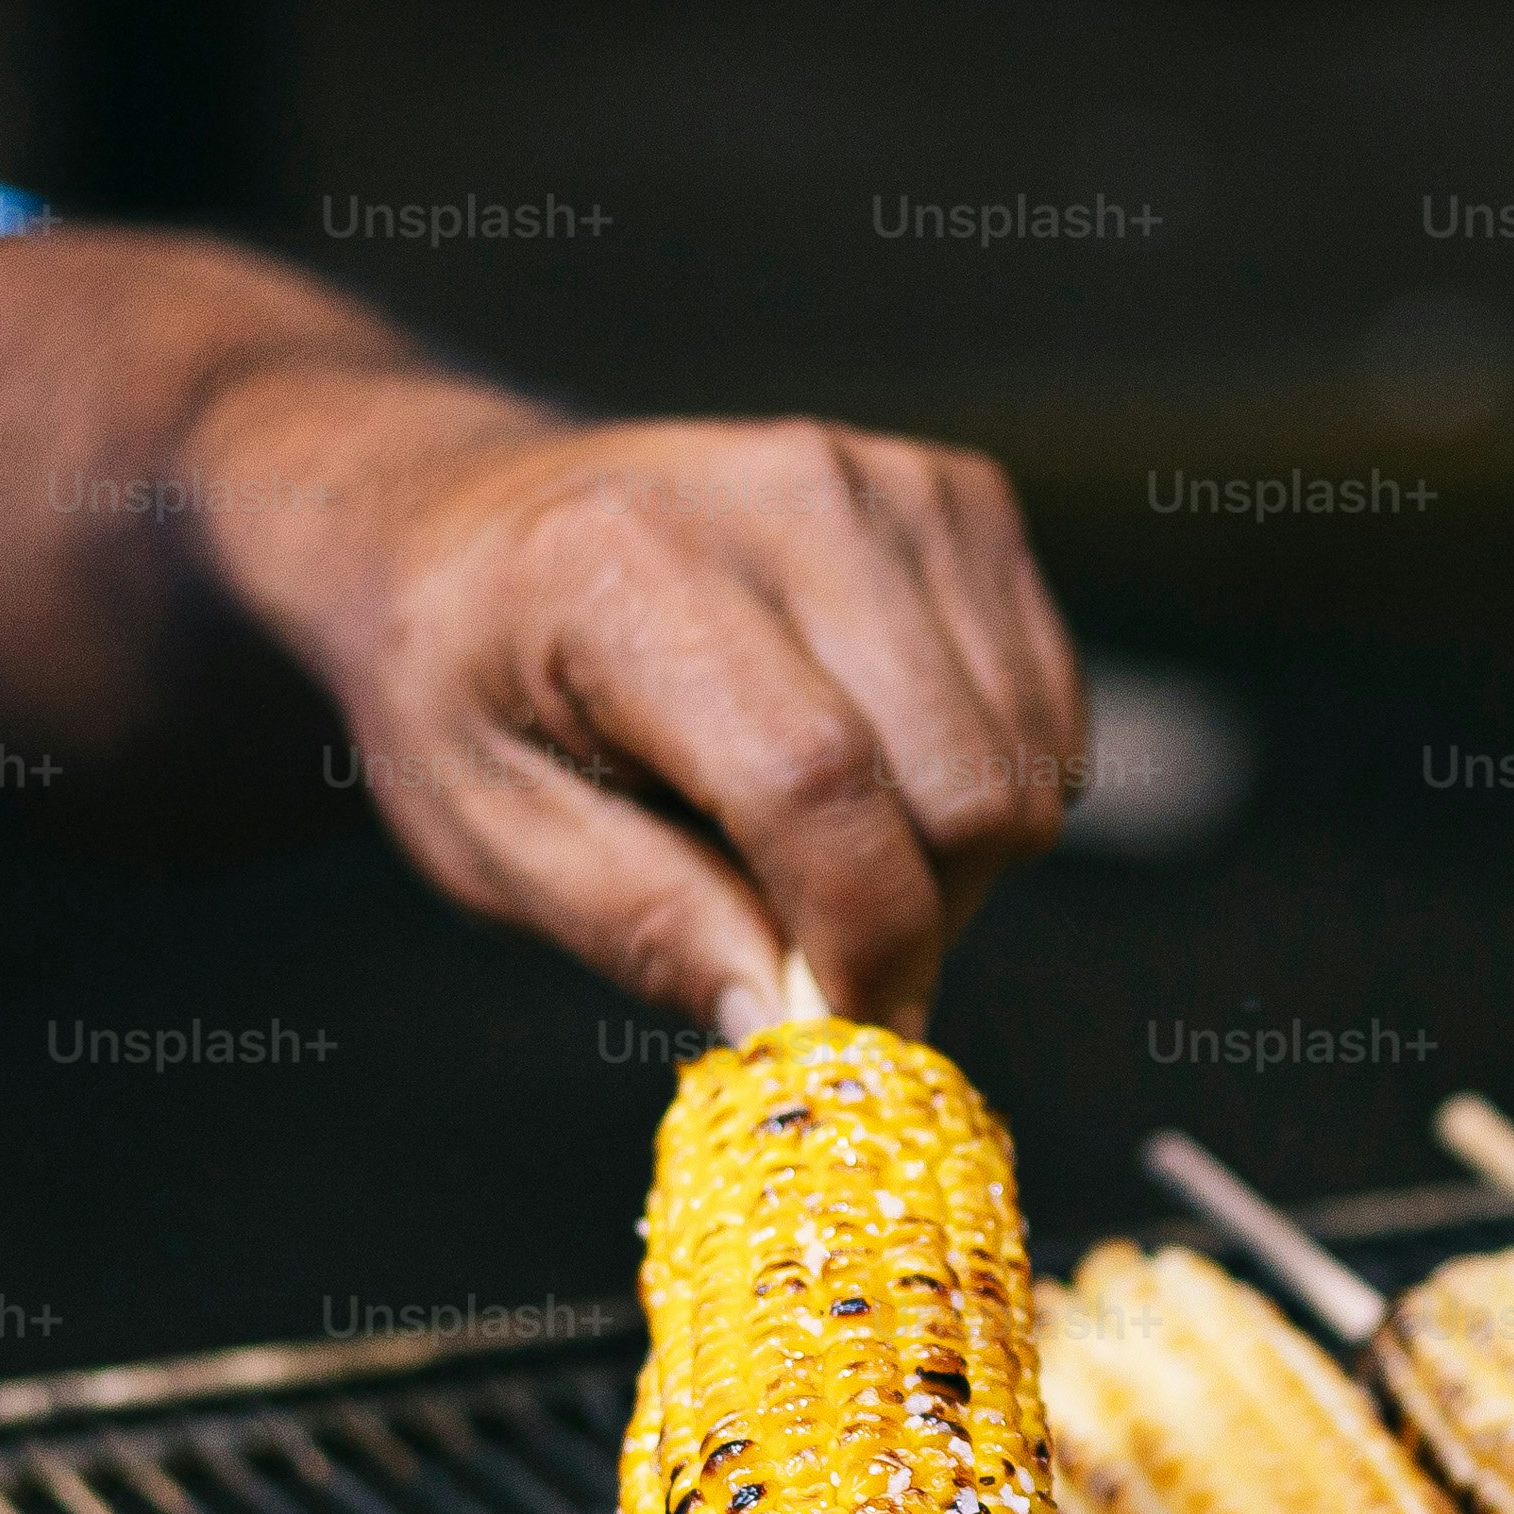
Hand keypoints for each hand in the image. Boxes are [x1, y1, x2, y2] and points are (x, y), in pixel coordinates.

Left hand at [0, 227, 1084, 1035]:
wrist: (464, 520)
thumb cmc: (465, 692)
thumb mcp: (489, 834)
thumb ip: (643, 926)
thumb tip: (797, 1027)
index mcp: (631, 568)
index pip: (816, 783)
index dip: (861, 942)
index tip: (846, 1029)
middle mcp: (788, 493)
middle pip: (961, 787)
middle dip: (914, 913)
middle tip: (810, 939)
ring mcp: (890, 484)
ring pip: (1031, 762)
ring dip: (955, 854)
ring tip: (822, 845)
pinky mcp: (960, 496)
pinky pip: (1048, 710)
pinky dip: (989, 779)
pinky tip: (877, 768)